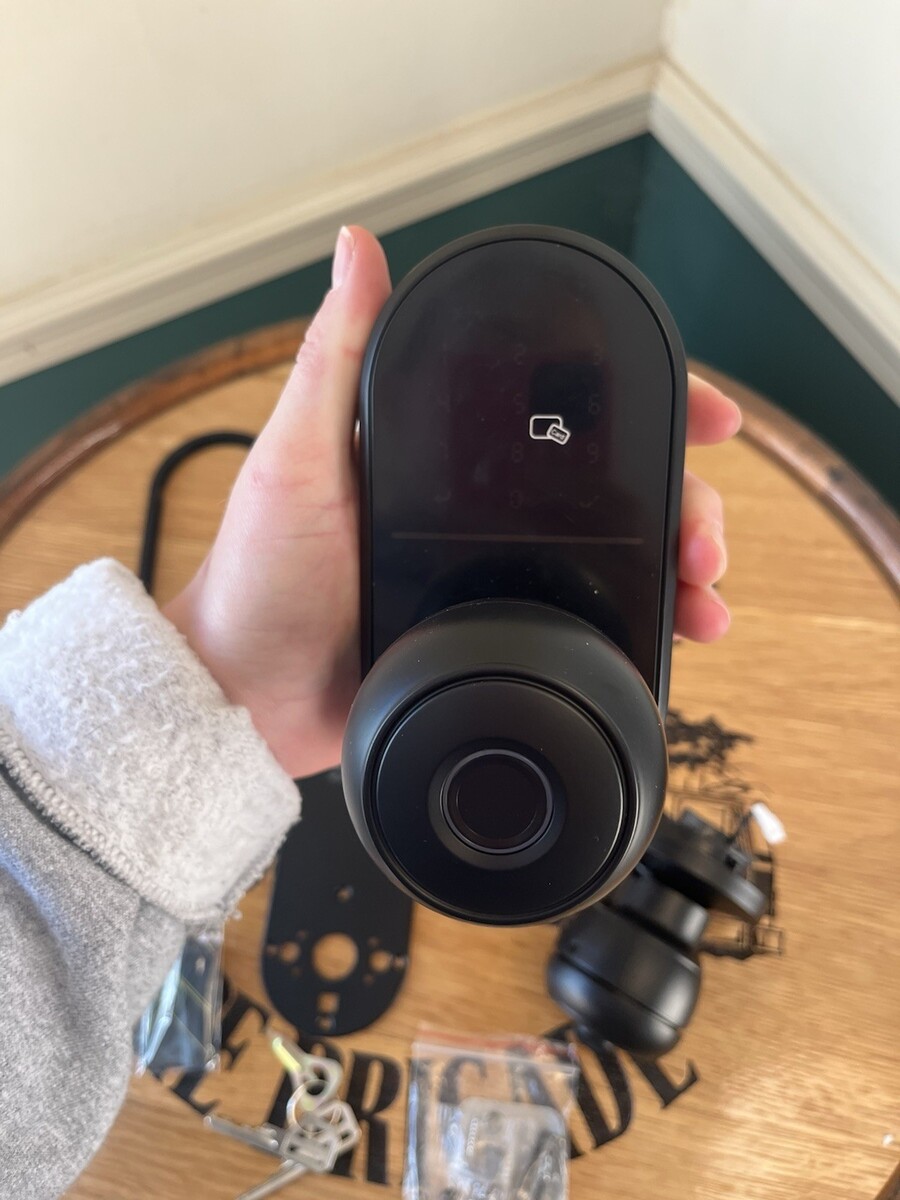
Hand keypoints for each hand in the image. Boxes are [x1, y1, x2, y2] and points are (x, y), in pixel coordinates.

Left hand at [165, 227, 741, 777]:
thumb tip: (357, 248)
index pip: (556, 412)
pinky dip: (639, 624)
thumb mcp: (297, 456)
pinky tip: (677, 632)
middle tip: (702, 529)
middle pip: (607, 485)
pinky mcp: (498, 633)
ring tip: (703, 590)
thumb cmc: (258, 575)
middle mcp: (478, 507)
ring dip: (671, 563)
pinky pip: (586, 619)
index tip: (701, 411)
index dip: (638, 405)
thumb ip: (334, 359)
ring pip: (611, 554)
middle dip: (677, 498)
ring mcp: (493, 573)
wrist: (250, 696)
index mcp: (443, 455)